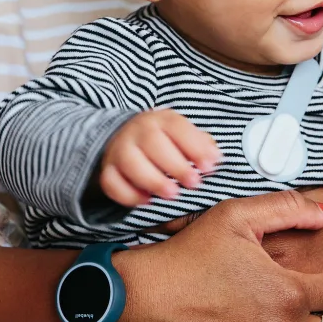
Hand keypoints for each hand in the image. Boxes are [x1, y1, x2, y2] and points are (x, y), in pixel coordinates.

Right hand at [98, 109, 220, 206]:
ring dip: (153, 180)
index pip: (177, 127)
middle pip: (153, 143)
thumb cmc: (164, 141)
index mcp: (161, 120)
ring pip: (131, 162)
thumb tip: (215, 157)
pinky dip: (128, 194)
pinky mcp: (107, 169)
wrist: (125, 139)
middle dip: (175, 165)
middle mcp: (137, 131)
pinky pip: (111, 182)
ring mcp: (119, 150)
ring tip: (172, 194)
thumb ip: (200, 144)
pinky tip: (146, 201)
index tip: (209, 166)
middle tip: (193, 183)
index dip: (194, 146)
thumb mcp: (182, 135)